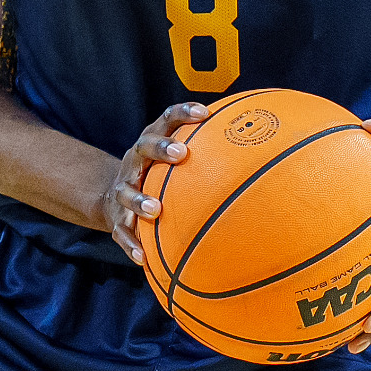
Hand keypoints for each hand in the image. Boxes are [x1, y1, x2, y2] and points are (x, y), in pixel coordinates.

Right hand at [98, 102, 208, 264]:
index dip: (182, 114)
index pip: (166, 121)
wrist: (109, 198)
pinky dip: (131, 244)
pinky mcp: (116, 219)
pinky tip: (144, 258)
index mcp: (150, 144)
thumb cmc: (156, 176)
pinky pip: (122, 233)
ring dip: (139, 199)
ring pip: (126, 192)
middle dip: (160, 149)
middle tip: (180, 154)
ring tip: (155, 209)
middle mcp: (134, 163)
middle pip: (143, 148)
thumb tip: (261, 159)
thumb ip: (206, 156)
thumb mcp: (172, 161)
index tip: (204, 113)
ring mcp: (122, 190)